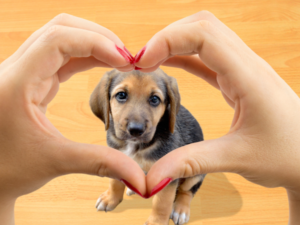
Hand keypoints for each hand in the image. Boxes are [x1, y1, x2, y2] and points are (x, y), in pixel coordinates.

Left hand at [0, 13, 145, 223]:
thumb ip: (101, 163)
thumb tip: (138, 177)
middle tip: (127, 59)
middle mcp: (16, 70)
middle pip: (61, 29)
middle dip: (99, 38)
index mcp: (16, 83)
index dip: (96, 43)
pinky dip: (87, 56)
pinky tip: (105, 65)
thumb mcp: (56, 162)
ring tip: (121, 61)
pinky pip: (62, 56)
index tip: (125, 62)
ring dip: (94, 44)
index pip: (57, 40)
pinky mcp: (32, 79)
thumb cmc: (9, 171)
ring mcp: (24, 72)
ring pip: (62, 38)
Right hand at [133, 11, 299, 220]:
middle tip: (141, 61)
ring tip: (149, 61)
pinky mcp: (238, 80)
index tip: (142, 62)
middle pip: (202, 27)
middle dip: (167, 37)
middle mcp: (248, 66)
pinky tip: (168, 64)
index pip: (204, 36)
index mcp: (250, 77)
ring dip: (174, 43)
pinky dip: (184, 56)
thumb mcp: (237, 159)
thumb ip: (191, 163)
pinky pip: (207, 58)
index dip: (167, 40)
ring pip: (205, 37)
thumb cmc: (286, 157)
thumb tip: (152, 178)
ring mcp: (244, 71)